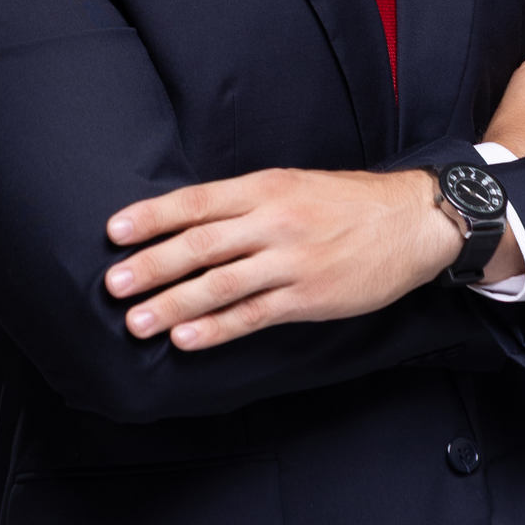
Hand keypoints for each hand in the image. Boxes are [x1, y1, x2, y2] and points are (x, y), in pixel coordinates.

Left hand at [103, 167, 515, 351]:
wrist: (411, 221)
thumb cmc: (346, 201)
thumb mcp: (292, 183)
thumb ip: (243, 201)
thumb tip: (188, 218)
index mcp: (265, 187)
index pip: (197, 202)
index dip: (153, 216)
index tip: (115, 231)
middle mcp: (273, 221)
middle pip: (200, 244)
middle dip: (152, 265)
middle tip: (113, 284)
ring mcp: (290, 261)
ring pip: (220, 284)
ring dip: (174, 305)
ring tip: (138, 321)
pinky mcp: (308, 297)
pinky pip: (253, 314)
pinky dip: (216, 329)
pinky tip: (187, 340)